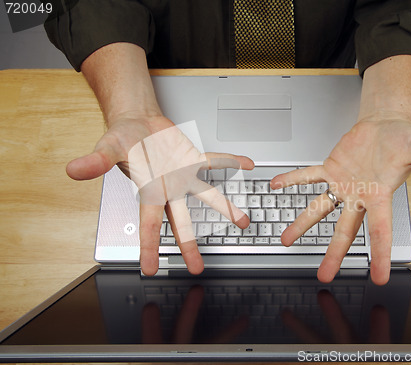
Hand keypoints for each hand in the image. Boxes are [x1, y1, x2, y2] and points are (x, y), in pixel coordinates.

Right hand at [66, 114, 253, 274]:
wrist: (137, 122)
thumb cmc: (122, 137)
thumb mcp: (108, 146)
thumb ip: (96, 160)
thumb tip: (74, 170)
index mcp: (148, 190)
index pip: (148, 224)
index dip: (149, 247)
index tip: (150, 269)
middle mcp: (168, 188)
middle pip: (180, 221)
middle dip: (189, 245)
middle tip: (197, 268)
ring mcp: (183, 175)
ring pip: (206, 195)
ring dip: (224, 207)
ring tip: (243, 222)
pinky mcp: (192, 158)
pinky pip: (215, 161)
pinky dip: (230, 162)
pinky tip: (246, 165)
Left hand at [271, 118, 410, 284]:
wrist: (386, 126)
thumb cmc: (403, 140)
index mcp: (380, 196)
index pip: (380, 230)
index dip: (379, 254)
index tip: (377, 278)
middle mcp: (359, 196)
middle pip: (344, 230)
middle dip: (334, 253)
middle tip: (324, 276)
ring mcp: (343, 184)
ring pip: (320, 208)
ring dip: (302, 224)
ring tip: (286, 240)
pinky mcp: (331, 169)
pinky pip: (308, 175)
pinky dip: (293, 179)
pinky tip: (277, 185)